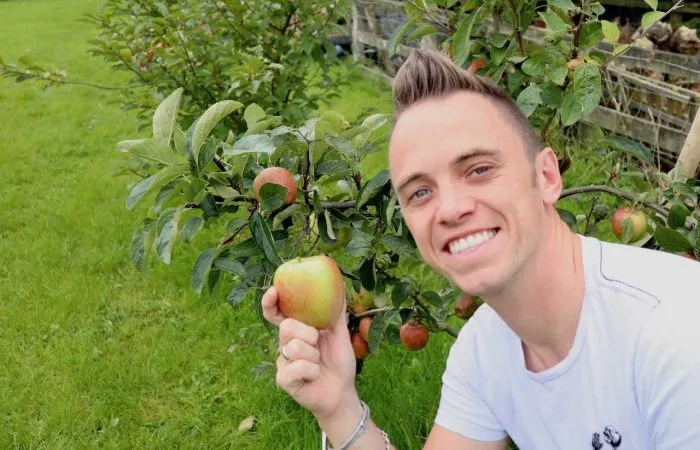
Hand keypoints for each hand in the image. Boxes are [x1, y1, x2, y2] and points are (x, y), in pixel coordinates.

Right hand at [262, 286, 358, 421]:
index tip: (273, 291)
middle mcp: (286, 344)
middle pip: (286, 326)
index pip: (277, 314)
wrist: (342, 392)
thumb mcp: (340, 334)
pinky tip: (314, 376)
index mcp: (297, 331)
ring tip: (319, 364)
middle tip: (318, 344)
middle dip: (308, 334)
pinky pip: (296, 367)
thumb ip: (336, 313)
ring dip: (314, 356)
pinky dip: (312, 371)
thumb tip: (339, 288)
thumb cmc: (339, 362)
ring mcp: (283, 362)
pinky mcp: (283, 380)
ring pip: (293, 348)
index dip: (270, 302)